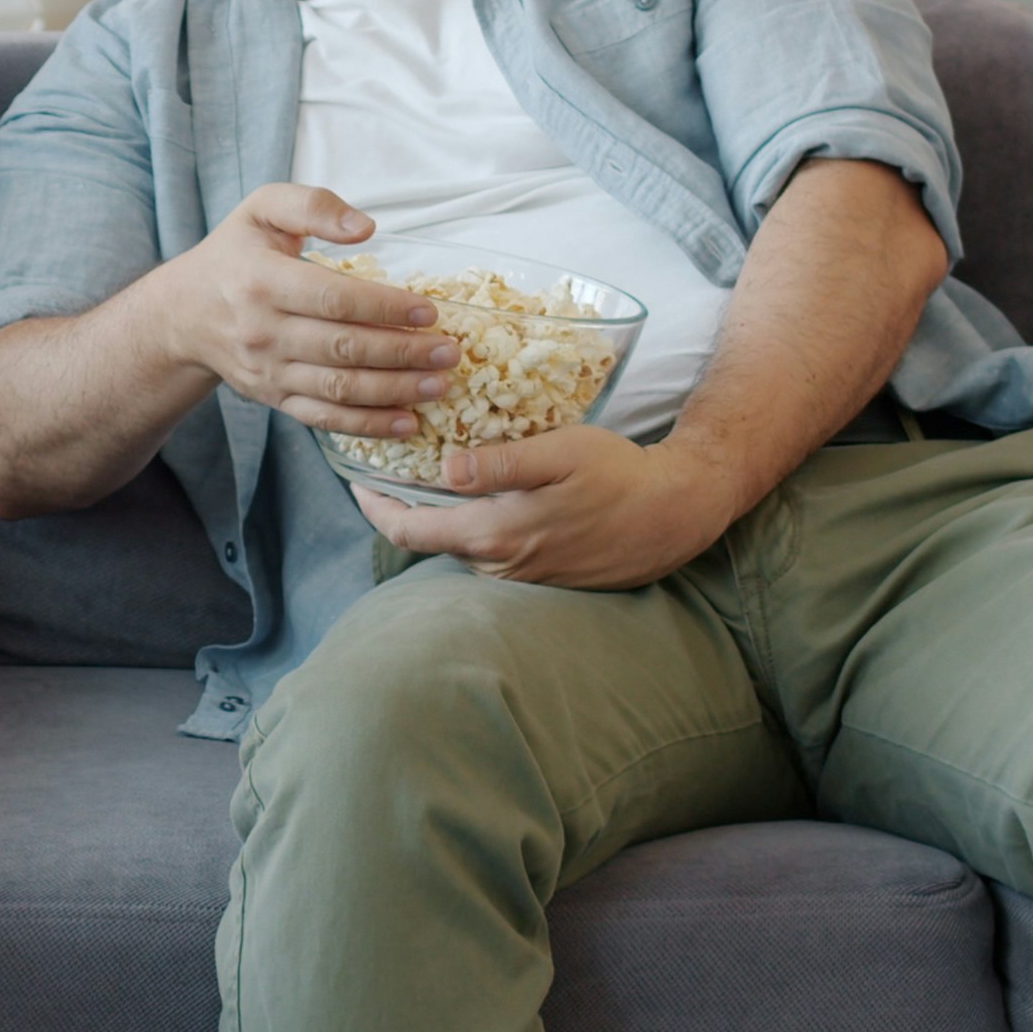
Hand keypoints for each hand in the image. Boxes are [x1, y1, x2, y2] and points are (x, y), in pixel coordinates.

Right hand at [156, 183, 460, 440]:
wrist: (183, 314)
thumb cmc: (234, 255)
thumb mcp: (262, 209)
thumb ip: (313, 205)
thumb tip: (366, 227)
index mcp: (261, 280)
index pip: (333, 299)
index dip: (384, 308)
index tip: (428, 311)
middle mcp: (263, 331)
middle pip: (343, 349)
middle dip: (403, 353)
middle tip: (449, 351)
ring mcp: (267, 372)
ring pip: (339, 388)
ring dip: (395, 391)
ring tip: (440, 384)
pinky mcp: (273, 399)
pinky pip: (324, 418)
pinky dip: (367, 424)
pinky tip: (407, 421)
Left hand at [352, 424, 750, 591]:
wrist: (677, 514)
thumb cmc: (619, 476)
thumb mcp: (559, 454)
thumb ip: (500, 464)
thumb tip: (443, 470)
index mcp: (496, 536)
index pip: (411, 531)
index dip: (376, 508)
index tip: (355, 482)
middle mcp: (503, 567)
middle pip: (433, 540)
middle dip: (405, 509)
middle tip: (387, 471)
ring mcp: (526, 577)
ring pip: (465, 547)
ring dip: (444, 518)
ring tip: (429, 478)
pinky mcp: (546, 577)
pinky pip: (495, 554)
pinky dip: (477, 528)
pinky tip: (485, 501)